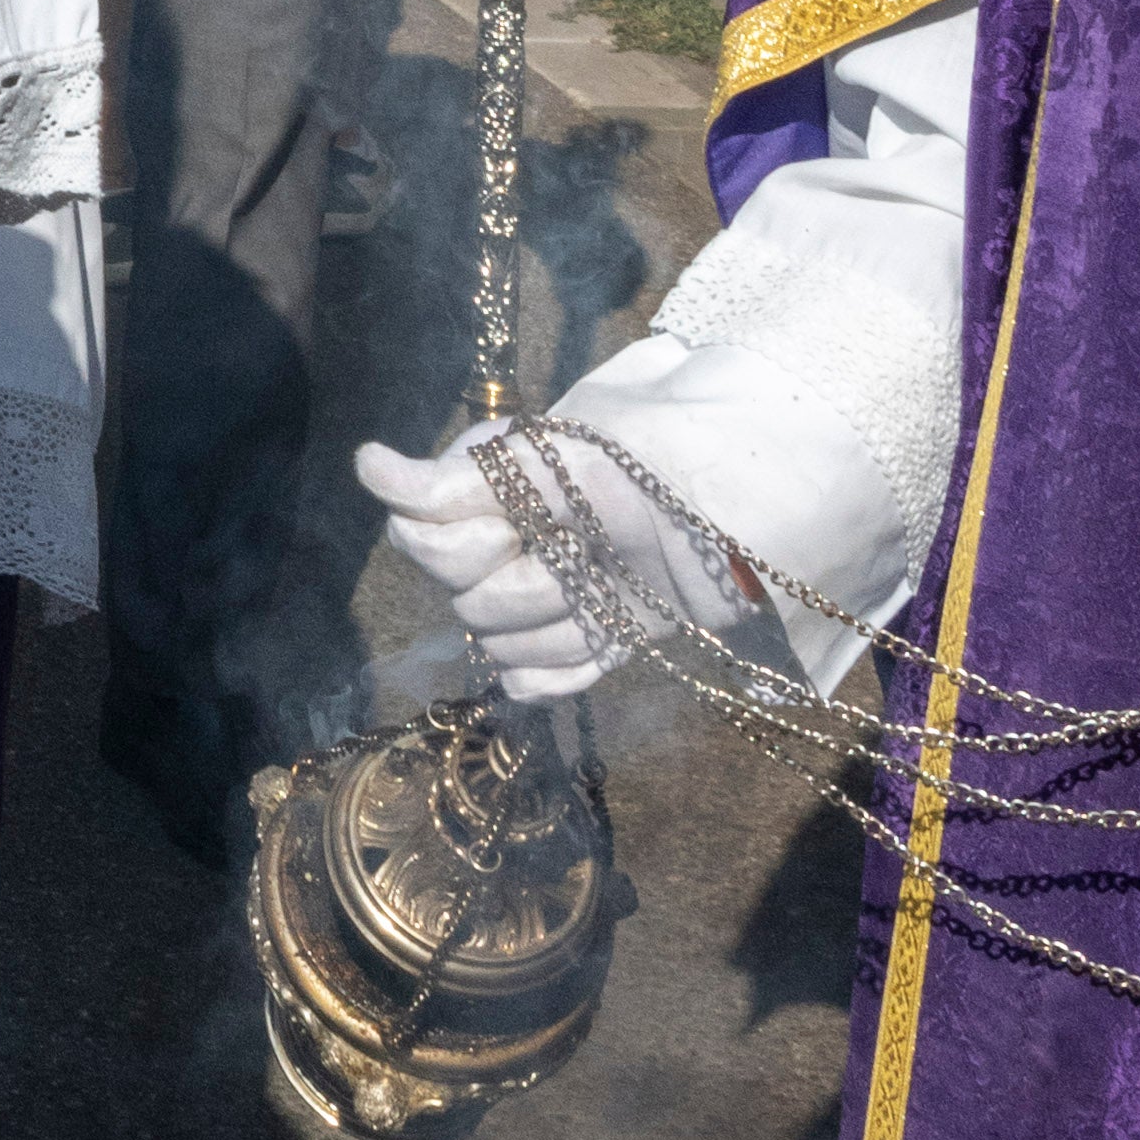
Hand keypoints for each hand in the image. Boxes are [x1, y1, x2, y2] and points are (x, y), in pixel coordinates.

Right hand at [352, 413, 738, 705]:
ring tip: (616, 590)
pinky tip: (605, 641)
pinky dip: (565, 672)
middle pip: (464, 603)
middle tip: (592, 551)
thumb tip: (367, 468)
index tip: (536, 523)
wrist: (773, 511)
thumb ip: (467, 476)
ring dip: (561, 629)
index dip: (470, 546)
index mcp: (497, 484)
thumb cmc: (673, 462)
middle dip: (531, 587)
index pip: (421, 539)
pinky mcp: (592, 640)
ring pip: (501, 649)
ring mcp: (553, 595)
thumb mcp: (570, 456)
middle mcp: (513, 539)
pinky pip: (535, 683)